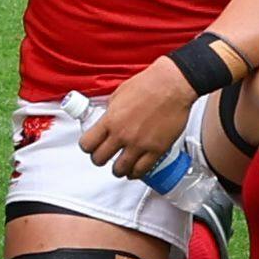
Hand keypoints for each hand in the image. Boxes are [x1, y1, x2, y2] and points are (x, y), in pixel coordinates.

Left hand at [74, 60, 200, 175]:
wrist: (171, 86)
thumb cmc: (148, 85)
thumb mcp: (118, 95)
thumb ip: (110, 111)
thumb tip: (107, 119)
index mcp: (110, 120)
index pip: (87, 143)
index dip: (87, 147)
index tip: (90, 147)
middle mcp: (122, 134)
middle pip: (100, 159)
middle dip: (99, 159)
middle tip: (102, 157)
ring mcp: (140, 144)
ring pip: (120, 169)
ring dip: (118, 170)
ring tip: (119, 167)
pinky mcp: (157, 150)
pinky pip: (142, 170)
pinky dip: (136, 173)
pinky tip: (134, 171)